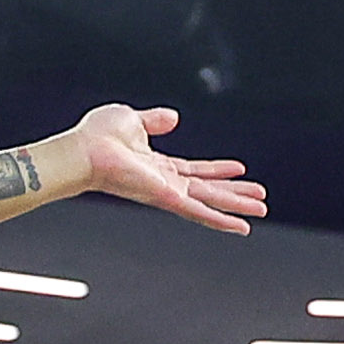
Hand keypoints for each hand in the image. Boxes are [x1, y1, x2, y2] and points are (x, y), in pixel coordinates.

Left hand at [61, 105, 260, 234]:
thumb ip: (154, 120)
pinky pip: (199, 211)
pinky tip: (241, 226)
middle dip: (234, 194)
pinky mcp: (166, 197)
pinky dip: (221, 219)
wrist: (83, 150)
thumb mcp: (133, 119)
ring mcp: (165, 191)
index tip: (240, 169)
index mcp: (156, 165)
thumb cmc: (97, 137)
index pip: (194, 171)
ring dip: (236, 206)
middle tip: (258, 200)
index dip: (218, 170)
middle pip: (207, 190)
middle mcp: (163, 182)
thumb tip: (173, 118)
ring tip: (260, 211)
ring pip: (209, 202)